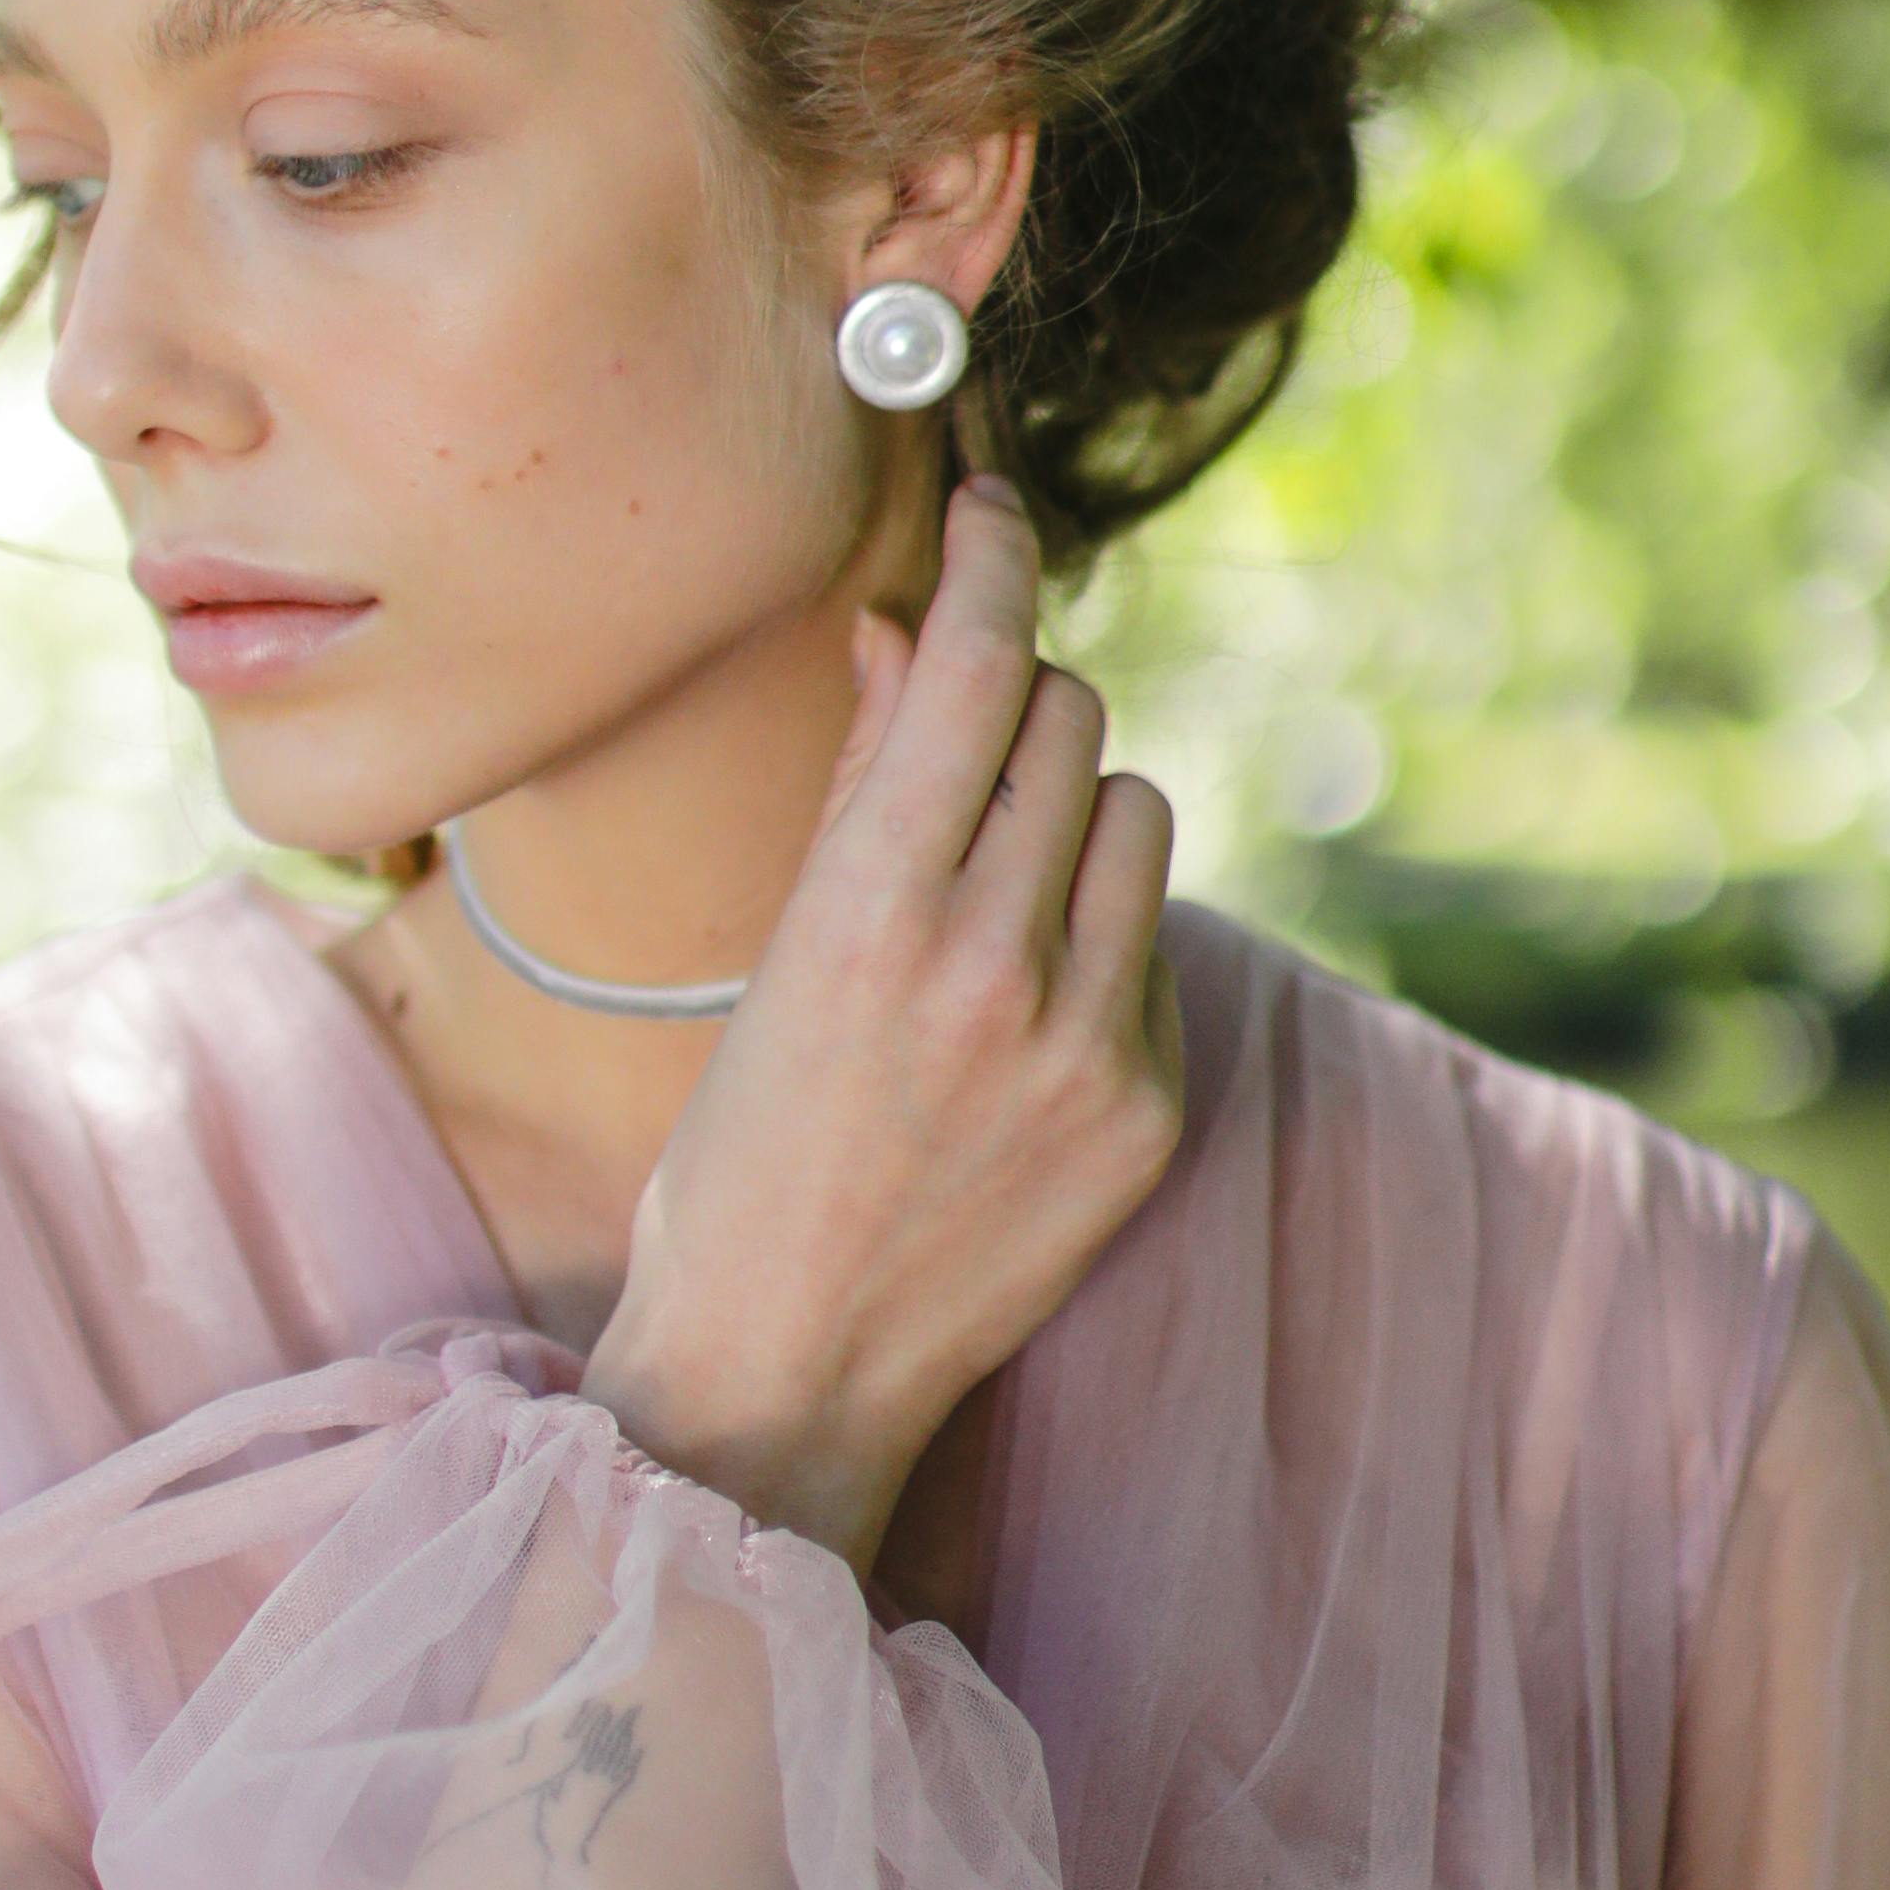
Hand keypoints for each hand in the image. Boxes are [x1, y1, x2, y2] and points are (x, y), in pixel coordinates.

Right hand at [582, 476, 1180, 1573]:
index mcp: (869, 916)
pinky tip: (1018, 1007)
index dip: (993, 558)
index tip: (992, 511)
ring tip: (995, 881)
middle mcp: (993, 968)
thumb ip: (859, 789)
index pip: (975, 665)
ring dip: (1072, 810)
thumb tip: (912, 630)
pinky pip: (1151, 944)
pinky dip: (1096, 935)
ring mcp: (1086, 1044)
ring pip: (1134, 816)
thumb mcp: (767, 959)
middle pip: (1070, 720)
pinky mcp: (1145, 1110)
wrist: (786, 1377)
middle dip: (1021, 696)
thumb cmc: (738, 1161)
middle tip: (968, 722)